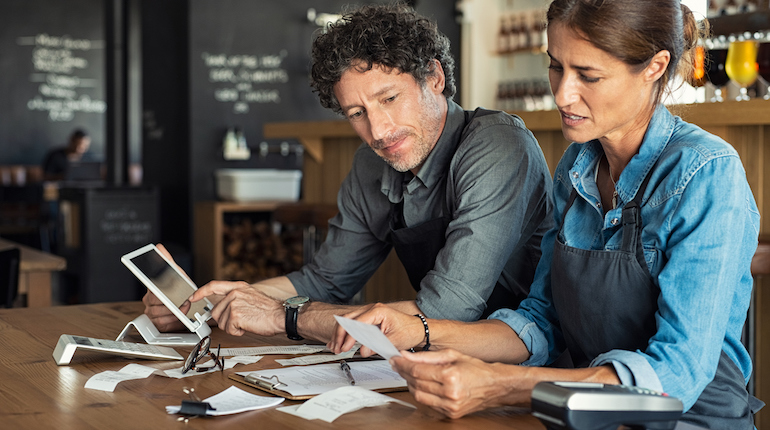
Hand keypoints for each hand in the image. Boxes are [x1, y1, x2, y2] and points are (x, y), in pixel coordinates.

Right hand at [141, 243, 193, 331]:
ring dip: (173, 311)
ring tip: (184, 307)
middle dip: (171, 301)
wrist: (187, 304)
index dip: (154, 288)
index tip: (159, 291)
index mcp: (151, 287)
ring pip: (158, 312)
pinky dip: (172, 320)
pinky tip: (178, 315)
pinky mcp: (156, 322)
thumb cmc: (180, 289)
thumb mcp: (176, 273)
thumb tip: (159, 247)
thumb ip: (167, 261)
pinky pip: (161, 322)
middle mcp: (149, 299)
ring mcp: (151, 311)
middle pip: (155, 301)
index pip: (149, 286)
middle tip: (183, 300)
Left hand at [190, 280, 283, 336]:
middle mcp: (234, 293)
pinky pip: (229, 329)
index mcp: (238, 287)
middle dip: (225, 320)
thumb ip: (235, 298)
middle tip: (240, 320)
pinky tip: (248, 326)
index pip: (213, 286)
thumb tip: (221, 307)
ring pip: (222, 322)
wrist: (281, 315)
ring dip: (233, 327)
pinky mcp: (235, 315)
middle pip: (216, 311)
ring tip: (247, 321)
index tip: (193, 298)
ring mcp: (234, 304)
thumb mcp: (250, 296)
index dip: (200, 292)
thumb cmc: (269, 310)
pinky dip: (238, 332)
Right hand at [328, 303, 423, 356]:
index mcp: (378, 311)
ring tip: (335, 347)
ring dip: (340, 334)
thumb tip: (362, 351)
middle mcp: (372, 309)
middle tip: (337, 348)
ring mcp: (369, 313)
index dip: (349, 337)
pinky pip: (352, 323)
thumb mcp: (393, 340)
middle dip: (340, 335)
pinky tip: (338, 341)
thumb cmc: (410, 331)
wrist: (418, 329)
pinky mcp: (369, 319)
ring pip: (347, 321)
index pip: (357, 323)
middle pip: (347, 319)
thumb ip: (376, 345)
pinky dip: (345, 332)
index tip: (345, 348)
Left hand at [390, 349, 526, 418]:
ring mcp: (450, 406)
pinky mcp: (450, 414)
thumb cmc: (476, 368)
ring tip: (410, 374)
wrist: (494, 386)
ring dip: (411, 384)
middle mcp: (450, 393)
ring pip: (419, 396)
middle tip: (399, 364)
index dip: (403, 364)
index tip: (395, 359)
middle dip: (404, 373)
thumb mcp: (452, 355)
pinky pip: (428, 404)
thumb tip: (406, 355)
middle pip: (416, 383)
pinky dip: (422, 394)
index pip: (417, 370)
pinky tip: (421, 385)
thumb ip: (427, 356)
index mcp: (451, 375)